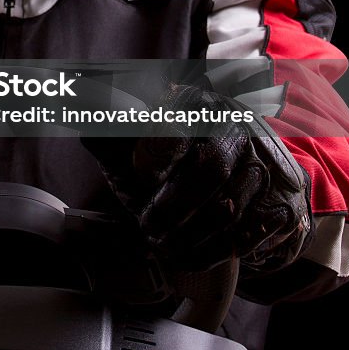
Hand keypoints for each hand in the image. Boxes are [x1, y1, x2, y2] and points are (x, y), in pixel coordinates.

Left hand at [81, 85, 312, 272]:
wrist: (247, 181)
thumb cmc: (177, 159)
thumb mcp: (134, 139)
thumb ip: (102, 123)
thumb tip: (63, 95)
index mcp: (195, 101)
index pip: (179, 118)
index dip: (158, 150)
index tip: (140, 173)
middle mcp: (236, 125)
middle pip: (210, 166)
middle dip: (174, 205)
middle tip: (150, 228)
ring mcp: (266, 162)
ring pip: (231, 204)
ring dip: (192, 235)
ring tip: (167, 245)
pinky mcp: (285, 201)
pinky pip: (253, 232)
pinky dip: (219, 251)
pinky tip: (196, 253)